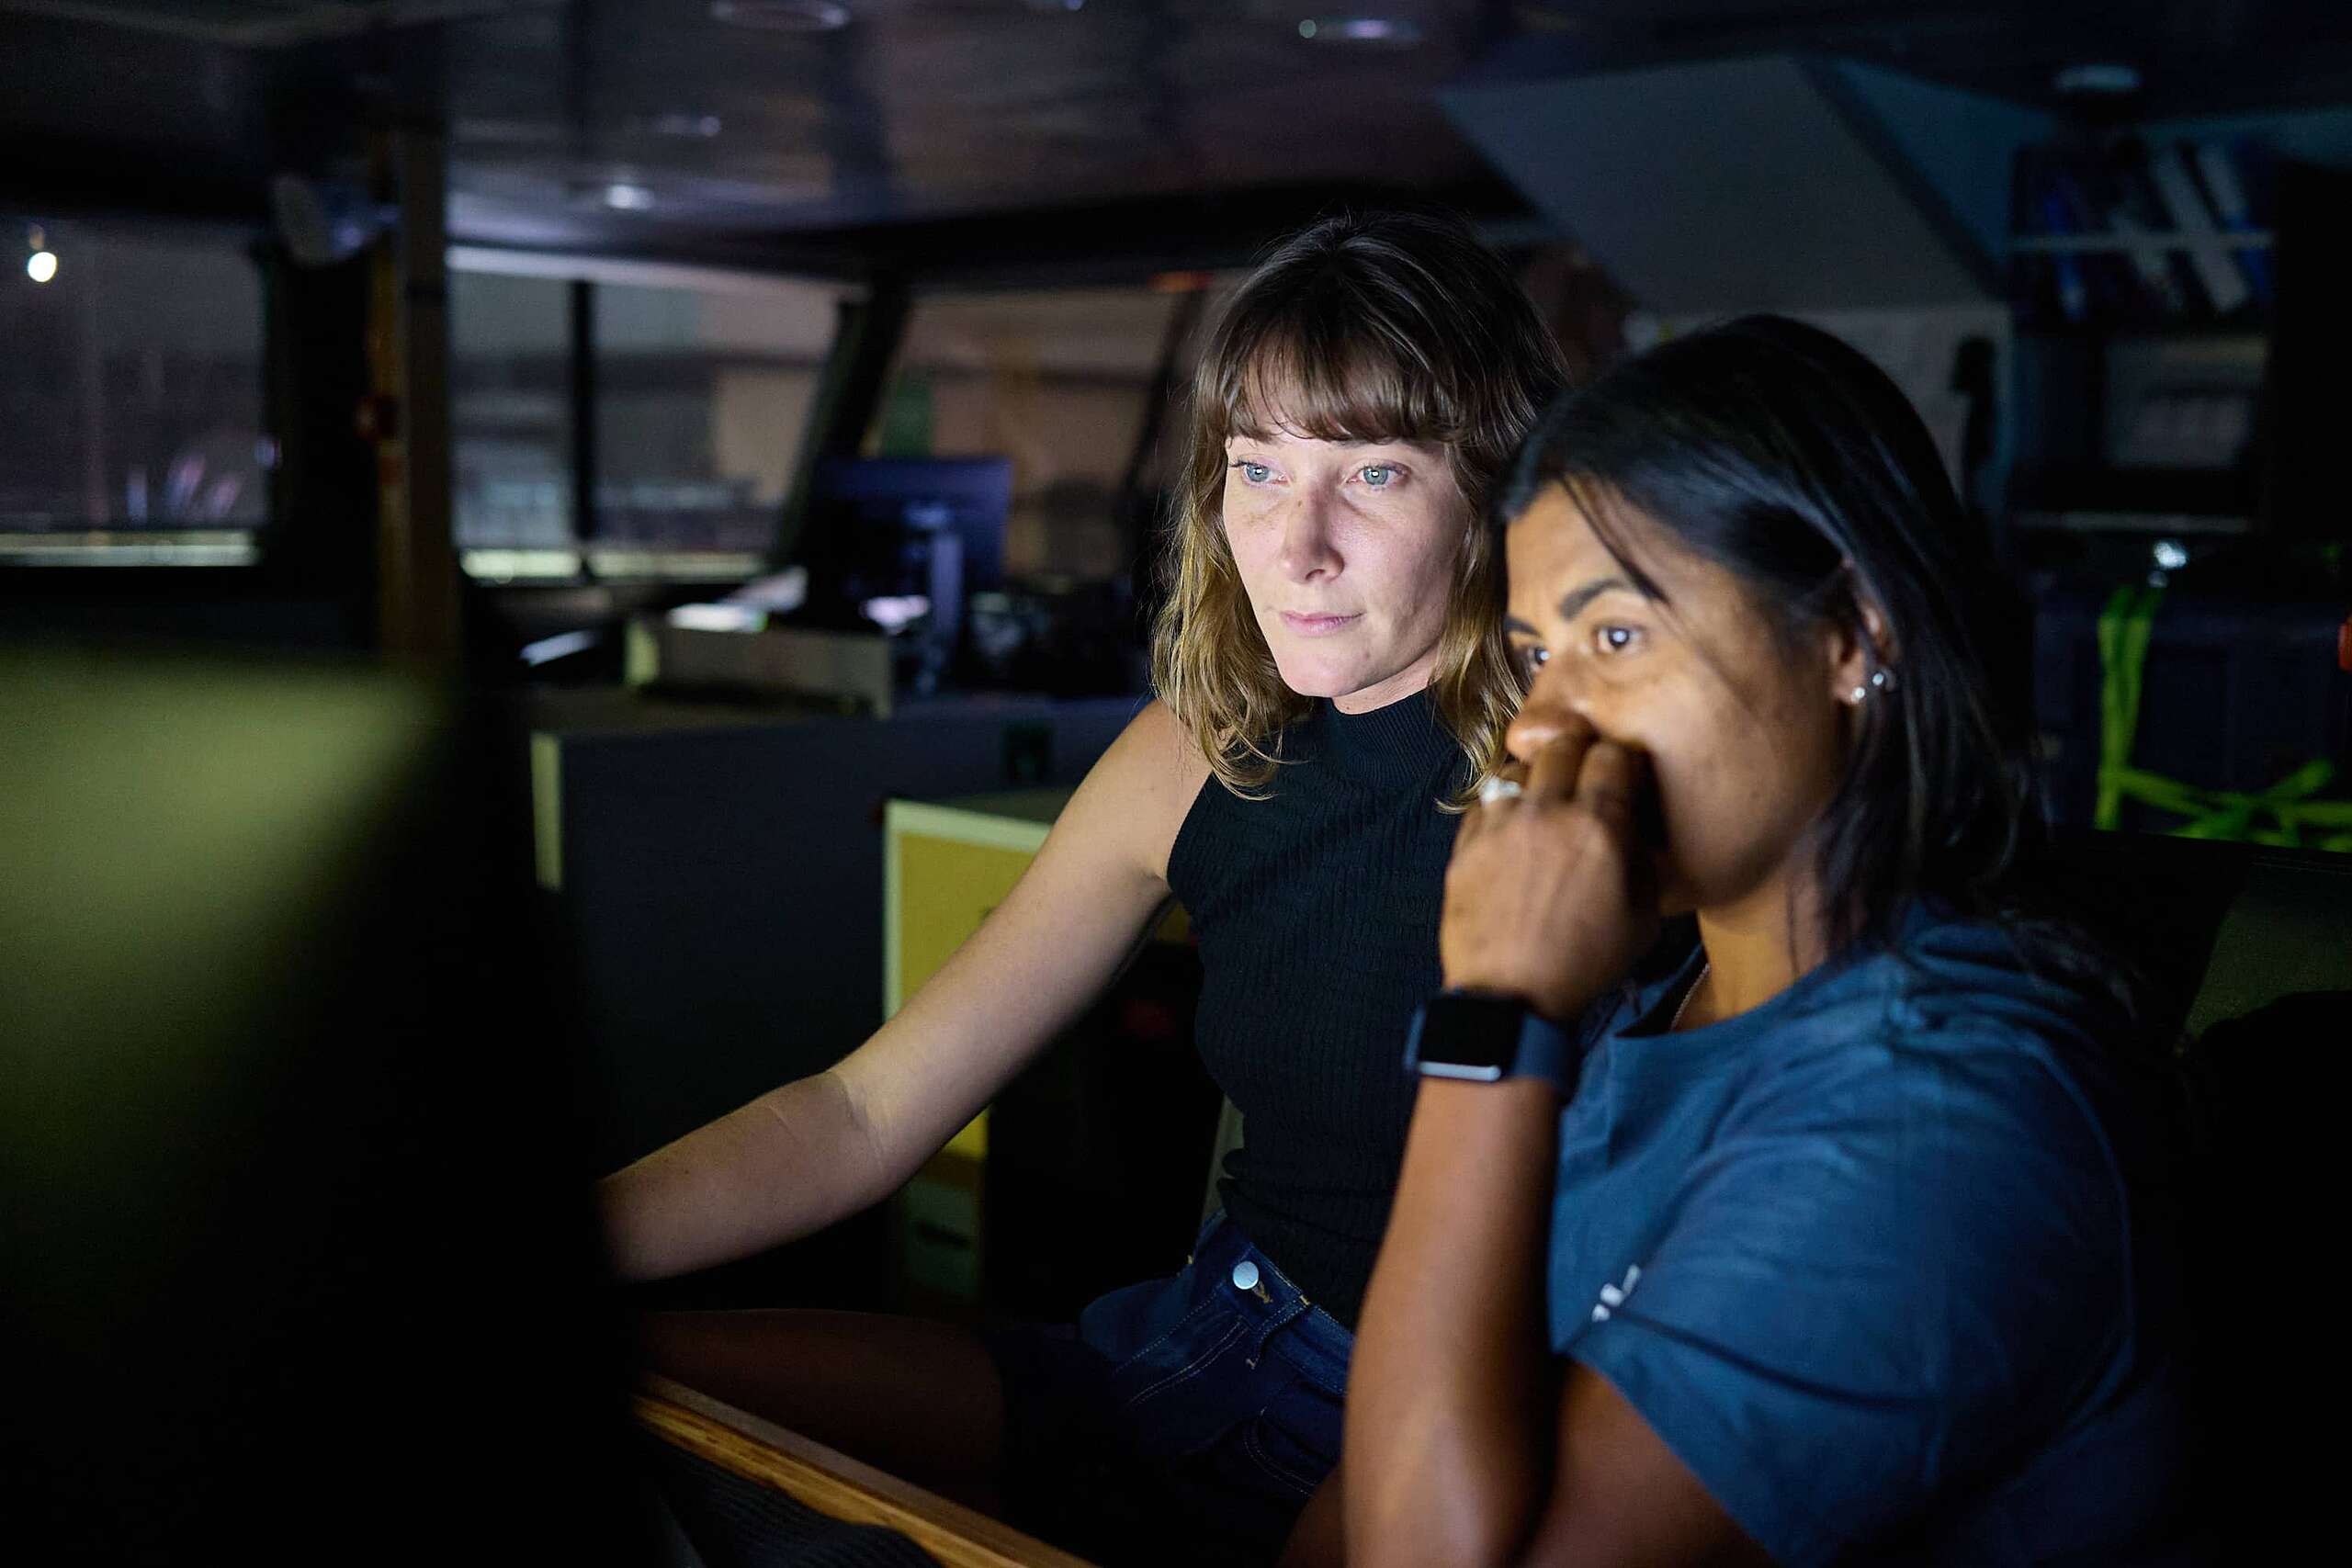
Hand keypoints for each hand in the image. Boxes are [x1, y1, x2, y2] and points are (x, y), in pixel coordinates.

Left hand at [1440, 719, 1660, 1022]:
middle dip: (1578, 752)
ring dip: (1535, 776)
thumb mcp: (1643, 919)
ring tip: (1542, 803)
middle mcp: (1548, 812)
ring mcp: (1500, 824)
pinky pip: (1485, 801)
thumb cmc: (1586, 964)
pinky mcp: (1465, 842)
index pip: (1614, 754)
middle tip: (1582, 776)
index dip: (1622, 761)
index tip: (1622, 776)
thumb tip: (1633, 826)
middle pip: (1563, 744)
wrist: (1510, 998)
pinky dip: (1501, 806)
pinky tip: (1510, 831)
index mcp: (1599, 825)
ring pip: (1519, 766)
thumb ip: (1643, 860)